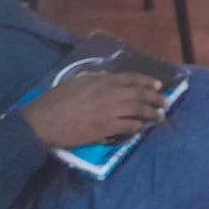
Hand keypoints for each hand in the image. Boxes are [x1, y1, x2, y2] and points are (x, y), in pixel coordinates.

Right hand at [20, 72, 168, 147]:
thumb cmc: (55, 100)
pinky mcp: (105, 129)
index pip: (131, 79)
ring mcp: (109, 112)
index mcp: (102, 81)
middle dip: (155, 98)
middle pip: (139, 95)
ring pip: (138, 111)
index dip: (147, 81)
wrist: (43, 122)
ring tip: (159, 117)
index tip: (158, 85)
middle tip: (165, 102)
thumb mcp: (76, 82)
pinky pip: (128, 127)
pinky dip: (137, 127)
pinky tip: (141, 128)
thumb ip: (96, 81)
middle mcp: (110, 94)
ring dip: (151, 114)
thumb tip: (109, 82)